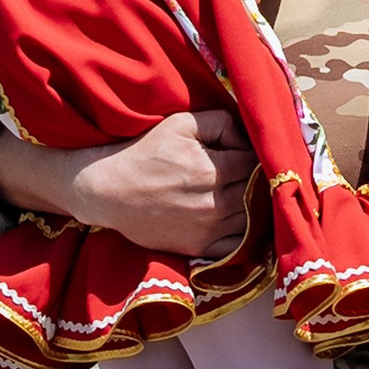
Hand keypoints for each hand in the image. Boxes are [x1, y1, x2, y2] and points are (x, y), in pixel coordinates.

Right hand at [0, 111, 257, 256]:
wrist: (108, 191)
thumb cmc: (144, 152)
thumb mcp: (179, 123)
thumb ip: (219, 121)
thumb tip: (246, 134)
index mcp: (212, 169)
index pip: (256, 162)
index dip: (255, 155)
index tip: (246, 153)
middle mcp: (214, 202)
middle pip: (258, 192)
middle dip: (259, 180)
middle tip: (253, 173)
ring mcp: (208, 229)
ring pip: (254, 219)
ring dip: (257, 206)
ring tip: (250, 194)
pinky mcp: (199, 247)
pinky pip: (238, 247)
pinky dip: (248, 236)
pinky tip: (245, 222)